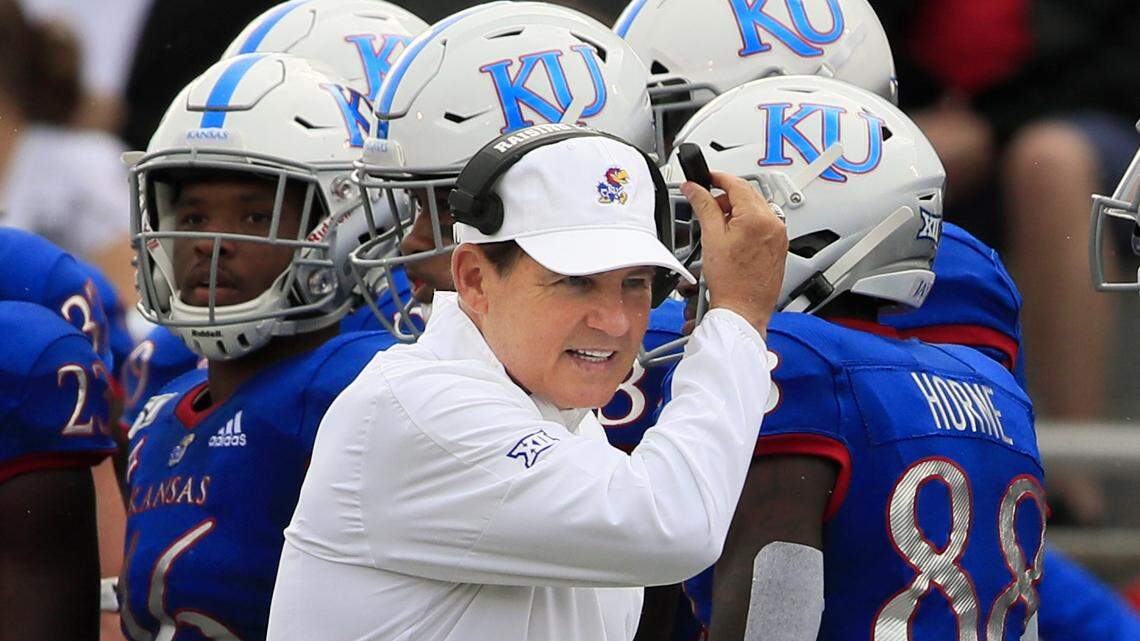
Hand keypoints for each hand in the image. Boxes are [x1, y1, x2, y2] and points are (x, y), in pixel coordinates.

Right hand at [681, 172, 786, 336]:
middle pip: (748, 194)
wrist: (743, 309)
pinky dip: (748, 223)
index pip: (736, 184)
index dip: (717, 178)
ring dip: (737, 210)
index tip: (706, 179)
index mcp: (758, 217)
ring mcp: (780, 235)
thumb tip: (694, 188)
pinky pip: (764, 223)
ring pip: (756, 208)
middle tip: (708, 207)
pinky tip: (734, 239)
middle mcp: (774, 223)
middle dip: (726, 197)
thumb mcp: (711, 237)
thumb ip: (703, 206)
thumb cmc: (730, 282)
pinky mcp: (780, 245)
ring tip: (720, 228)